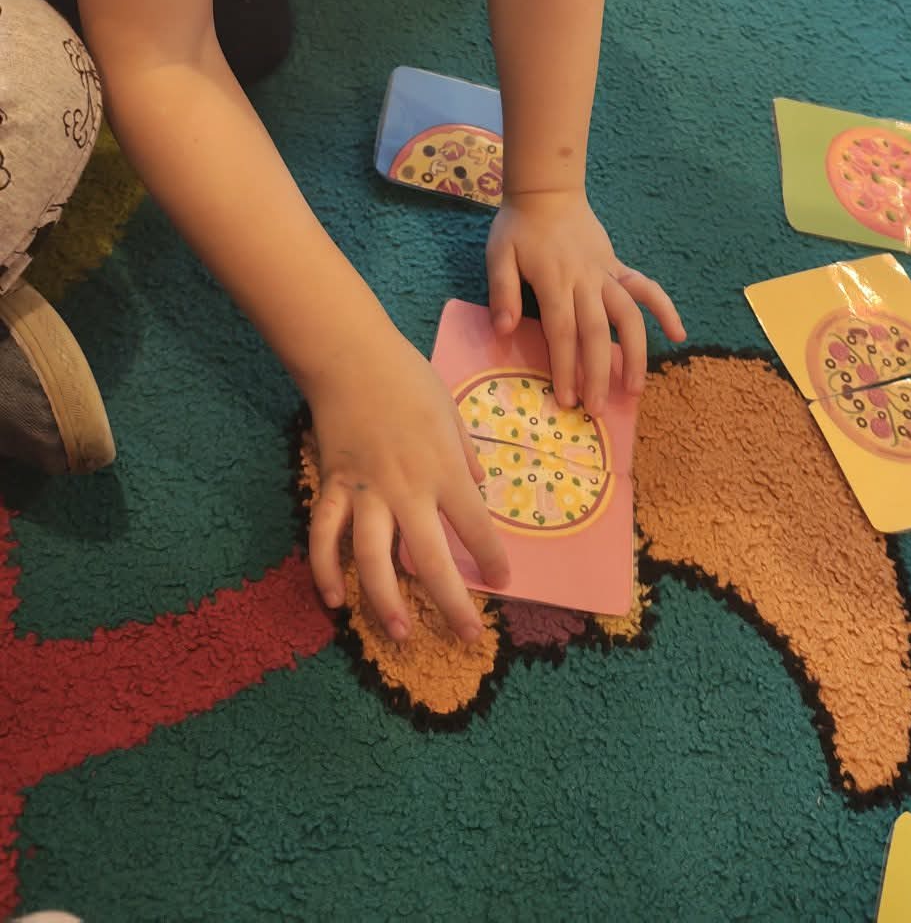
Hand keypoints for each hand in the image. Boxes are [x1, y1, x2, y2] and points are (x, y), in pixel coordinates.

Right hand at [308, 321, 508, 640]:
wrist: (351, 357)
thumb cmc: (407, 379)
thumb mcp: (450, 411)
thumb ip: (465, 453)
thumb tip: (479, 485)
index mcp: (443, 468)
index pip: (475, 526)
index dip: (491, 558)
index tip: (503, 581)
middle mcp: (407, 488)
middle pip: (429, 558)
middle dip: (451, 602)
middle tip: (468, 636)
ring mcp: (365, 491)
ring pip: (373, 558)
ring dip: (385, 601)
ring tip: (401, 633)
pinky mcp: (332, 487)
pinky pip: (324, 535)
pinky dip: (324, 569)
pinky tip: (333, 599)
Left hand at [486, 191, 684, 414]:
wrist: (548, 191)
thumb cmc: (519, 227)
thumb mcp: (499, 254)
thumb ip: (502, 290)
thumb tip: (503, 329)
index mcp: (554, 280)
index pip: (562, 331)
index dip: (565, 366)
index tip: (567, 399)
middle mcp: (585, 280)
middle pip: (596, 331)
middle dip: (598, 373)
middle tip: (597, 410)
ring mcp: (606, 273)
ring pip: (628, 314)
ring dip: (635, 351)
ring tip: (636, 388)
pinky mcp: (617, 266)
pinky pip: (645, 287)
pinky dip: (664, 308)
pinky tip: (678, 333)